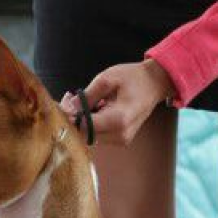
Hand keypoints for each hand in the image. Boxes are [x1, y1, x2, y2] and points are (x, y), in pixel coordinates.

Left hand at [60, 59, 174, 145]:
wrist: (154, 84)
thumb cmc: (133, 78)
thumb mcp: (107, 79)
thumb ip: (87, 96)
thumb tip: (69, 108)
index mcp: (119, 119)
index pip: (86, 126)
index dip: (71, 116)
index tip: (63, 104)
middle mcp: (121, 134)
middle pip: (86, 134)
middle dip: (74, 117)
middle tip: (68, 98)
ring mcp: (122, 139)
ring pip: (90, 135)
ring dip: (81, 120)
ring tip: (80, 100)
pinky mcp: (121, 139)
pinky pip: (98, 134)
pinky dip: (91, 122)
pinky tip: (91, 107)